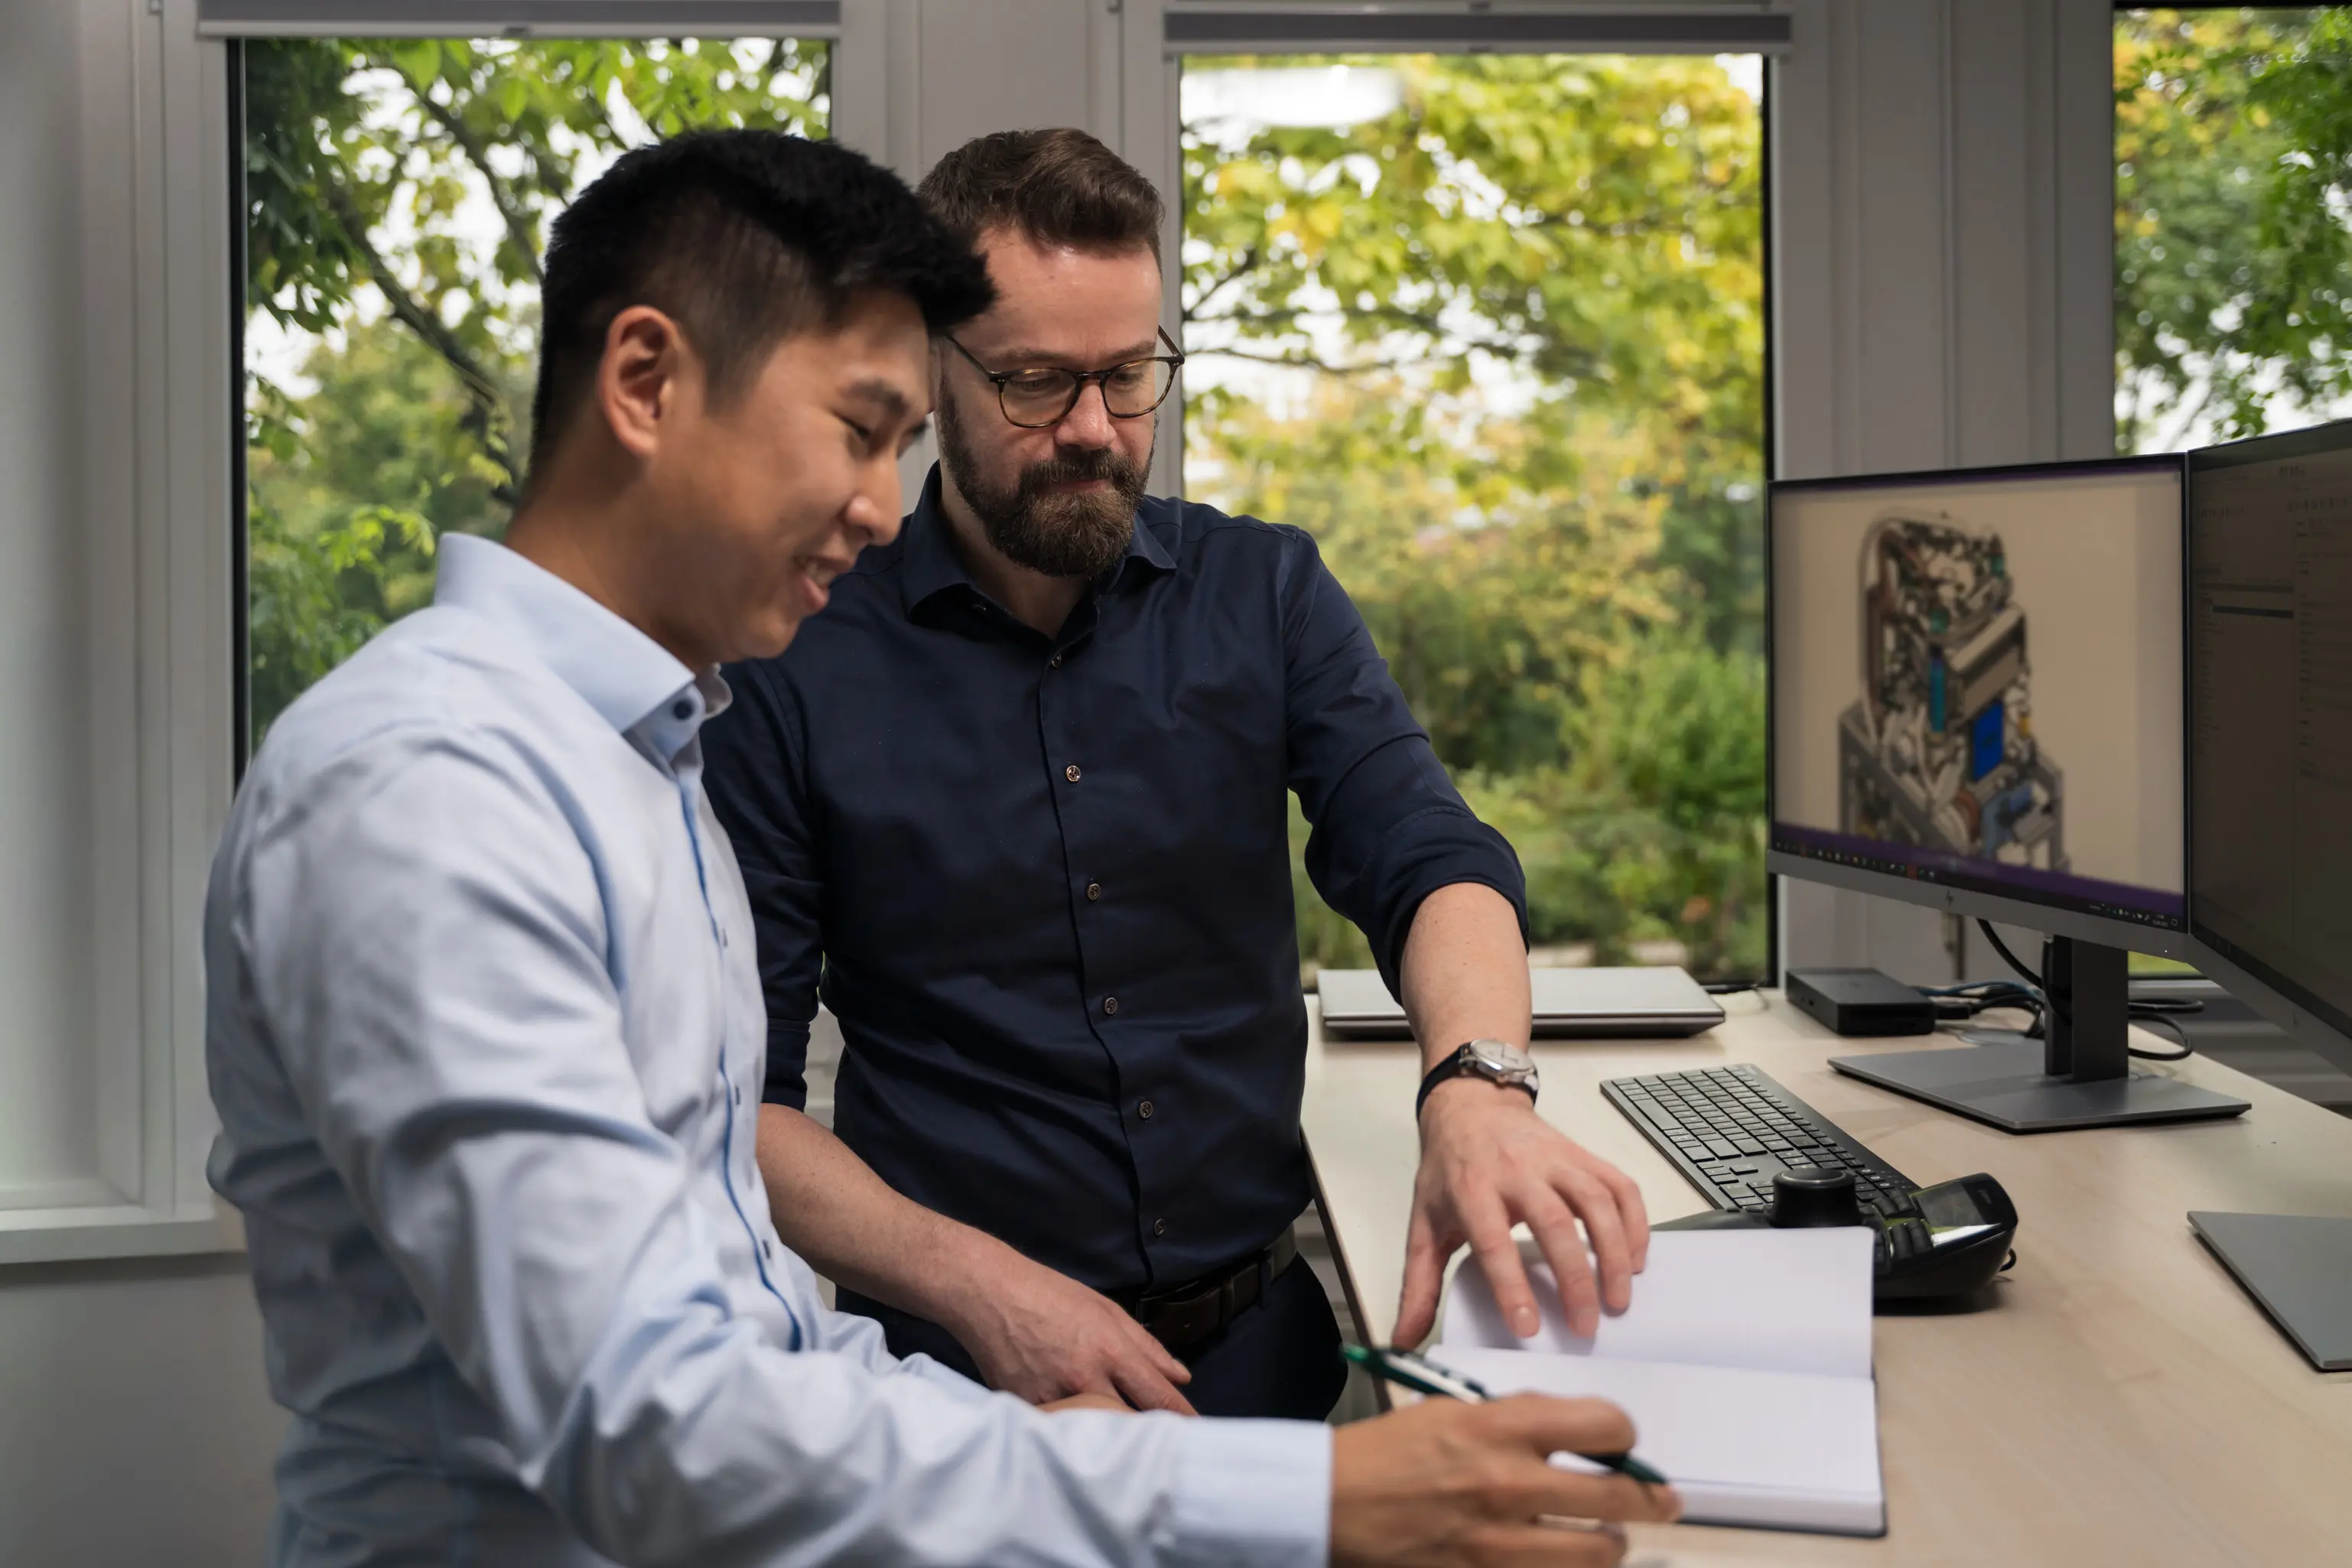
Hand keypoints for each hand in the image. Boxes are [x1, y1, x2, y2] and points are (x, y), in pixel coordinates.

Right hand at [939, 1246, 1196, 1414]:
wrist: (989, 1294)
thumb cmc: (1050, 1296)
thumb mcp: (1106, 1310)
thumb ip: (1147, 1346)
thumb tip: (1181, 1377)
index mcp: (1110, 1350)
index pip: (1158, 1397)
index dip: (1182, 1419)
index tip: (1197, 1435)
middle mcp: (1085, 1378)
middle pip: (1130, 1425)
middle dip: (1146, 1435)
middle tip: (1159, 1443)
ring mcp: (1053, 1398)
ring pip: (1093, 1435)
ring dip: (1108, 1438)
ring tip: (1116, 1438)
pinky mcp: (1026, 1410)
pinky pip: (1059, 1432)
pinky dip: (1071, 1433)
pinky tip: (1075, 1430)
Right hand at [1331, 1393, 1678, 1566]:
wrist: (1330, 1502)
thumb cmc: (1384, 1453)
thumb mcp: (1450, 1411)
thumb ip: (1513, 1420)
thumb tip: (1569, 1434)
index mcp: (1499, 1427)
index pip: (1603, 1424)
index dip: (1624, 1434)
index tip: (1622, 1442)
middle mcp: (1509, 1483)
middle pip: (1618, 1496)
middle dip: (1647, 1498)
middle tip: (1658, 1499)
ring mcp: (1500, 1539)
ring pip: (1598, 1551)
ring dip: (1610, 1542)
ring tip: (1606, 1536)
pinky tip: (1562, 1557)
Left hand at [1396, 1081, 1648, 1345]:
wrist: (1472, 1106)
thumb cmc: (1449, 1170)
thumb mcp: (1424, 1222)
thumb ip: (1418, 1284)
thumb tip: (1405, 1339)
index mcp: (1471, 1189)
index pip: (1492, 1241)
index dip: (1511, 1286)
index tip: (1528, 1328)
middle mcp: (1517, 1170)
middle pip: (1553, 1222)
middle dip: (1574, 1278)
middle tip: (1585, 1327)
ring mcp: (1556, 1159)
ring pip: (1596, 1201)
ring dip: (1613, 1253)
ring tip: (1617, 1300)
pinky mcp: (1583, 1155)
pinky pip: (1620, 1186)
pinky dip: (1635, 1223)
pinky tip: (1635, 1260)